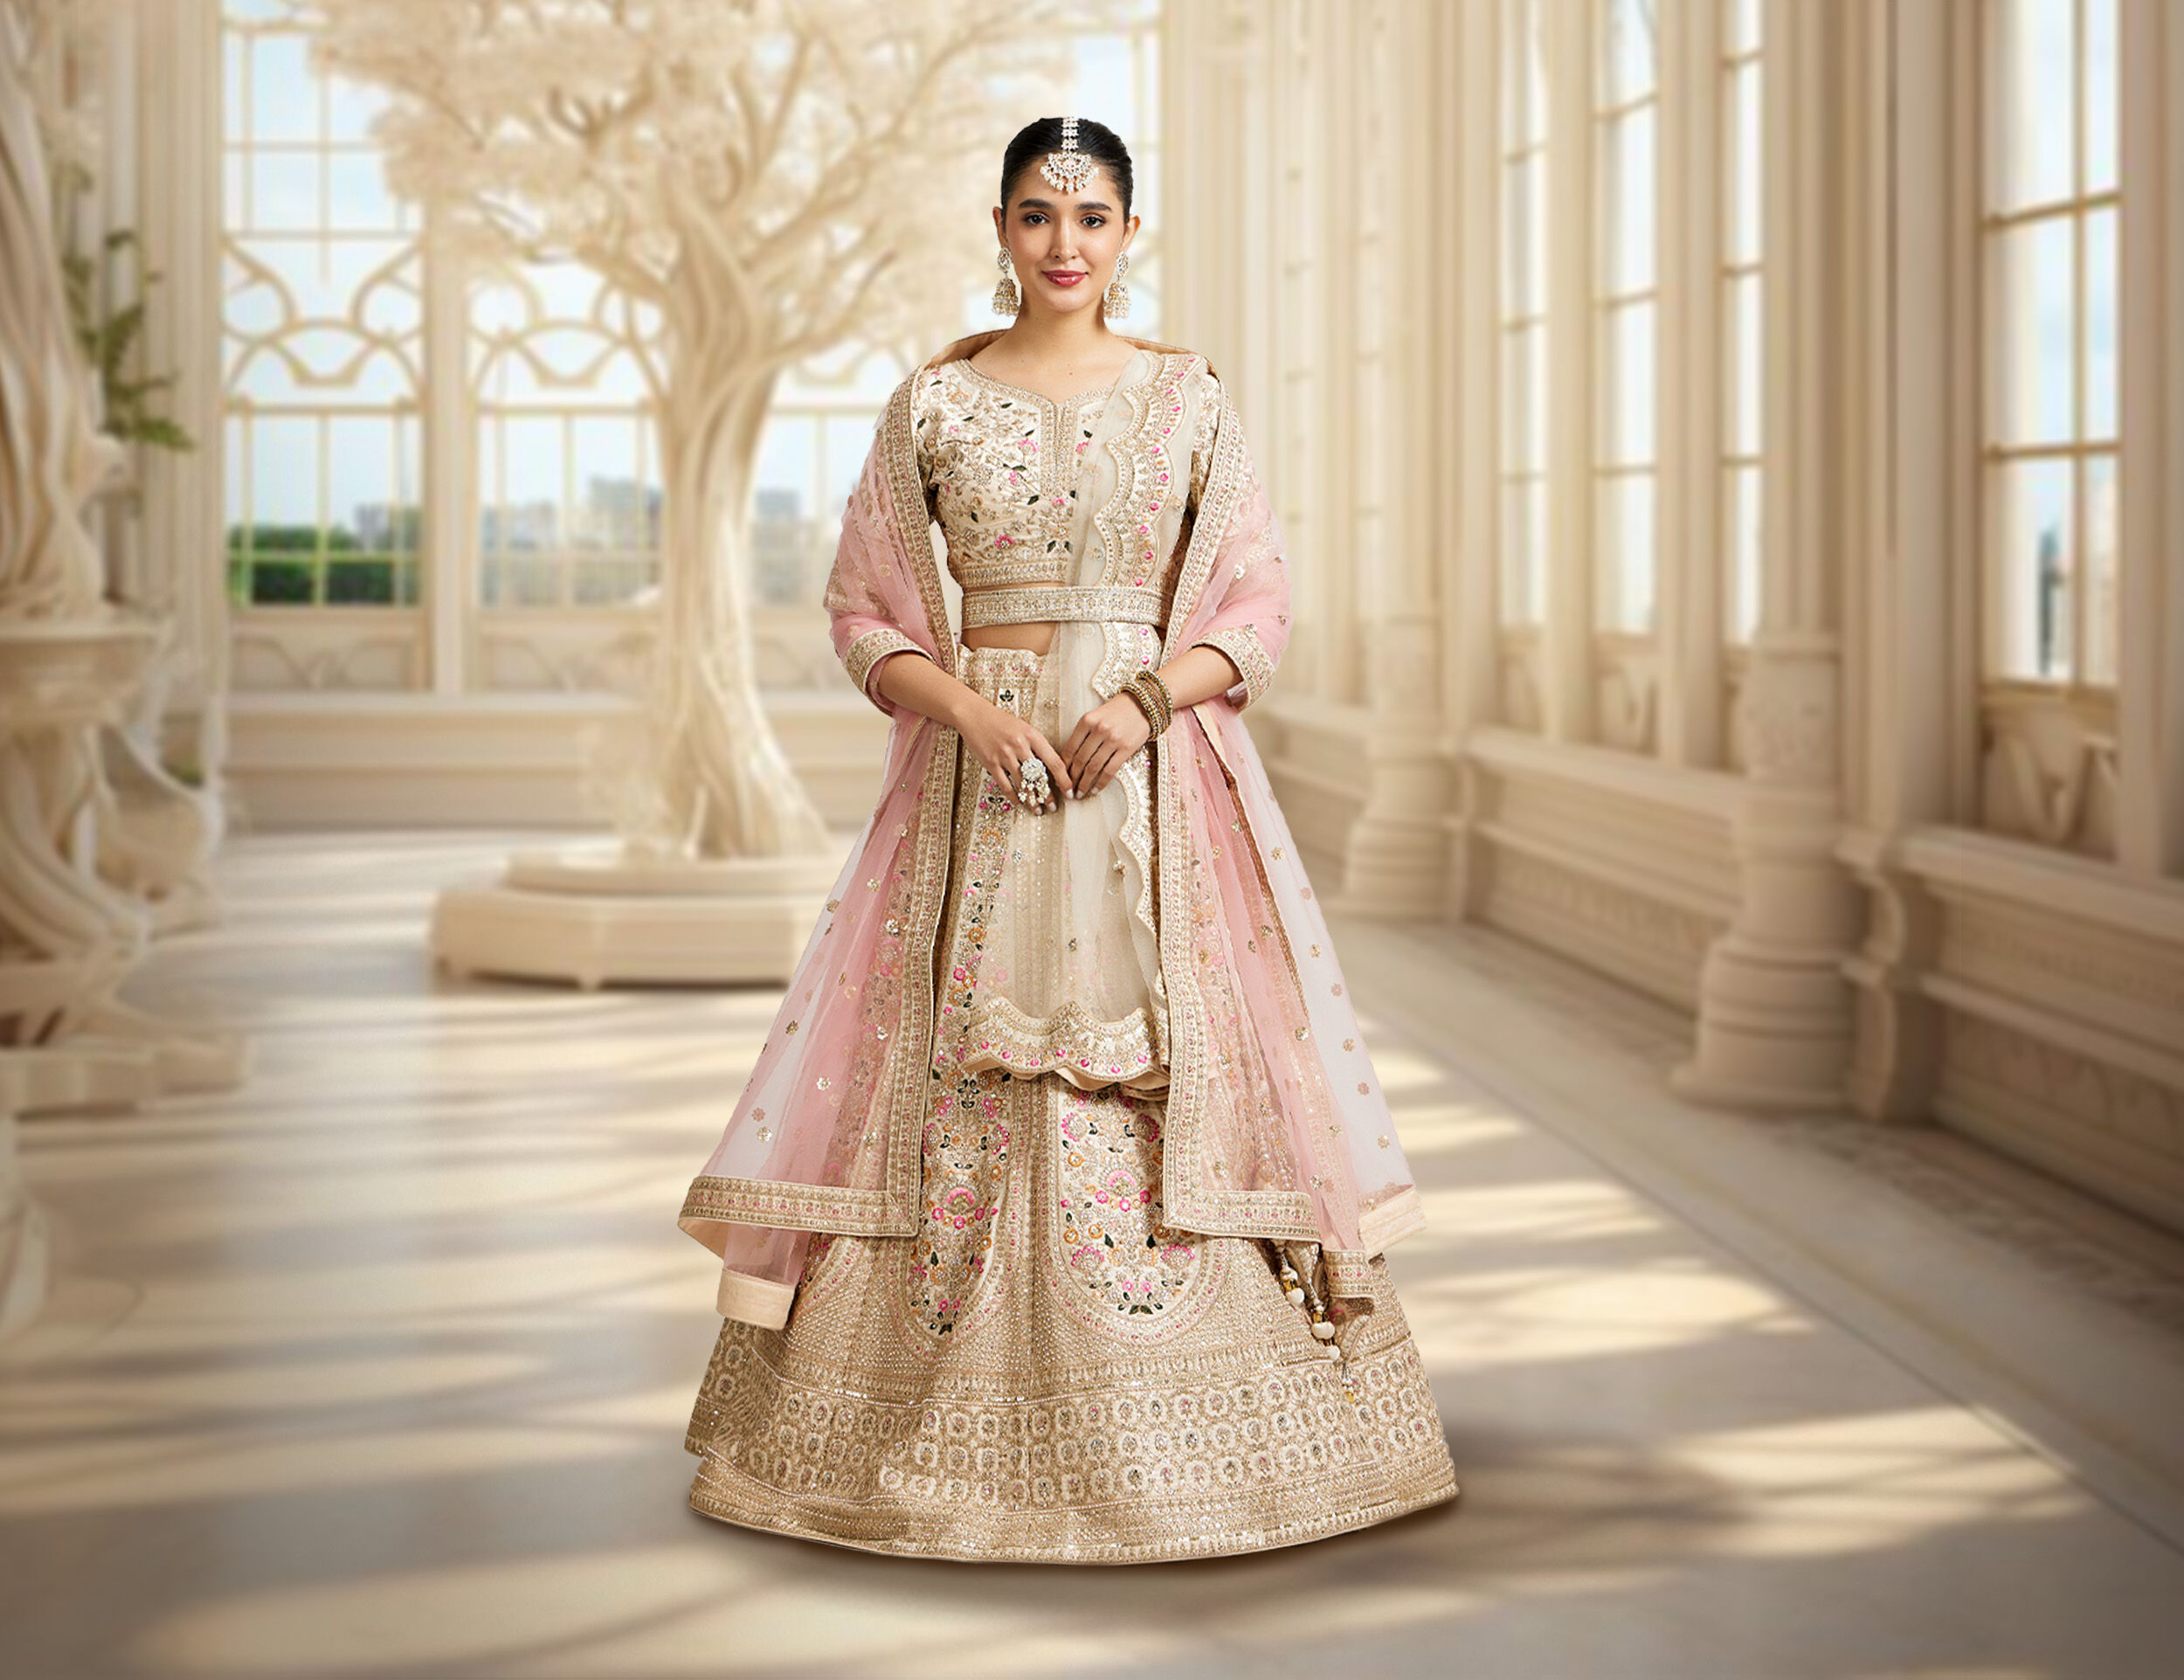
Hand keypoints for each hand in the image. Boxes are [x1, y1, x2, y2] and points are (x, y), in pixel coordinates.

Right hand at [957, 695, 1072, 813]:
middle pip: (1039, 777)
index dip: (1064, 779)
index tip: (1069, 791)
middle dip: (1048, 795)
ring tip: (1038, 809)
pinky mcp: (991, 763)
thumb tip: (1051, 768)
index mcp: (1032, 735)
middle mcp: (1019, 745)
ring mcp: (1004, 755)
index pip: (1054, 762)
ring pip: (1023, 784)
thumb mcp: (1025, 728)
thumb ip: (1037, 746)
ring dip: (1032, 800)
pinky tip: (1019, 802)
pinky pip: (1005, 785)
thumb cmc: (1001, 721)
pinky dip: (1014, 797)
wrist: (974, 715)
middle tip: (1054, 806)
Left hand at [1059, 692, 1152, 798]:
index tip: (1060, 778)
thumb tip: (1069, 760)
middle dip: (1072, 778)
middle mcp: (1099, 730)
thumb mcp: (1094, 717)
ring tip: (1080, 793)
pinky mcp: (1126, 749)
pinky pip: (1110, 770)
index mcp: (1086, 721)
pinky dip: (1101, 783)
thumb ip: (1082, 734)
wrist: (1140, 705)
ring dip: (1084, 784)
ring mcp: (1113, 740)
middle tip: (1068, 790)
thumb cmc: (1114, 712)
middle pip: (1080, 760)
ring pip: (1093, 767)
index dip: (1063, 767)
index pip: (1070, 748)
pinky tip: (1095, 790)